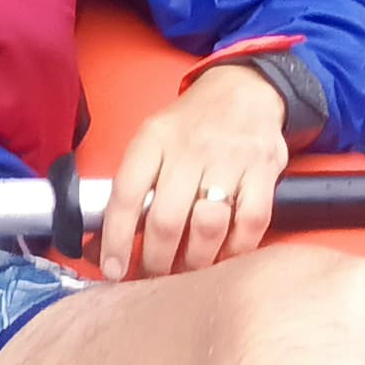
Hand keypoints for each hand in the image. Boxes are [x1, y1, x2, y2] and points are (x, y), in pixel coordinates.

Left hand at [99, 62, 293, 280]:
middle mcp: (190, 147)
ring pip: (207, 227)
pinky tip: (224, 257)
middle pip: (166, 220)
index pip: (126, 194)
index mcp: (155, 137)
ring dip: (194, 262)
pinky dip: (235, 251)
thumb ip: (134, 185)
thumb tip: (101, 242)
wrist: (246, 88)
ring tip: (186, 272)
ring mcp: (229, 159)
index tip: (112, 269)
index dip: (114, 238)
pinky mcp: (263, 171)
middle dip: (156, 261)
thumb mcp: (154, 138)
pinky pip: (250, 224)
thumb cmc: (192, 123)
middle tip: (153, 276)